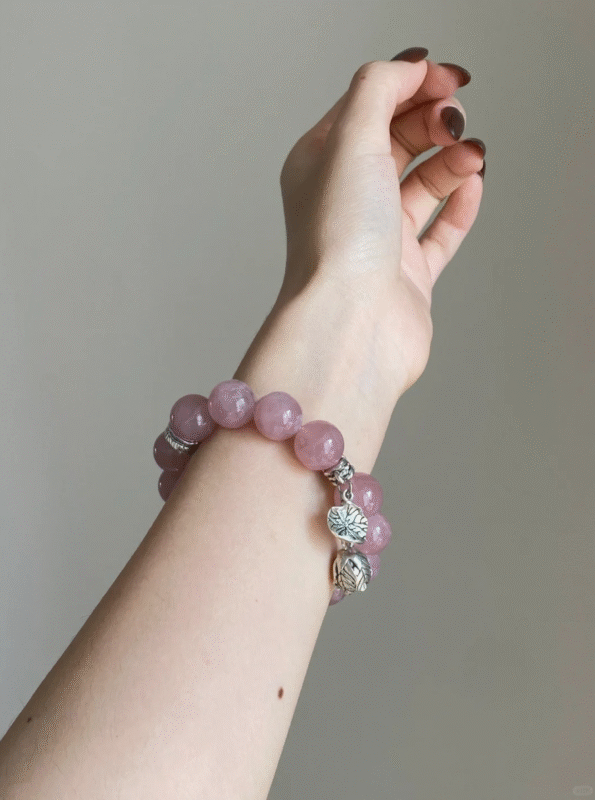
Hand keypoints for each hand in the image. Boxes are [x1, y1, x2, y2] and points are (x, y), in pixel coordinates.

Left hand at [277, 53, 484, 399]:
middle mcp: (345, 201)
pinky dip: (459, 204)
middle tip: (454, 121)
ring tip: (471, 154)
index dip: (408, 86)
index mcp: (318, 166)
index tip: (447, 79)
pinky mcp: (406, 275)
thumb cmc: (339, 243)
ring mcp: (377, 240)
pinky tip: (473, 183)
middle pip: (396, 142)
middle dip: (431, 121)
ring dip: (451, 161)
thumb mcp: (349, 142)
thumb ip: (377, 90)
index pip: (366, 107)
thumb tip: (409, 70)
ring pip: (422, 185)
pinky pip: (439, 231)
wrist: (351, 324)